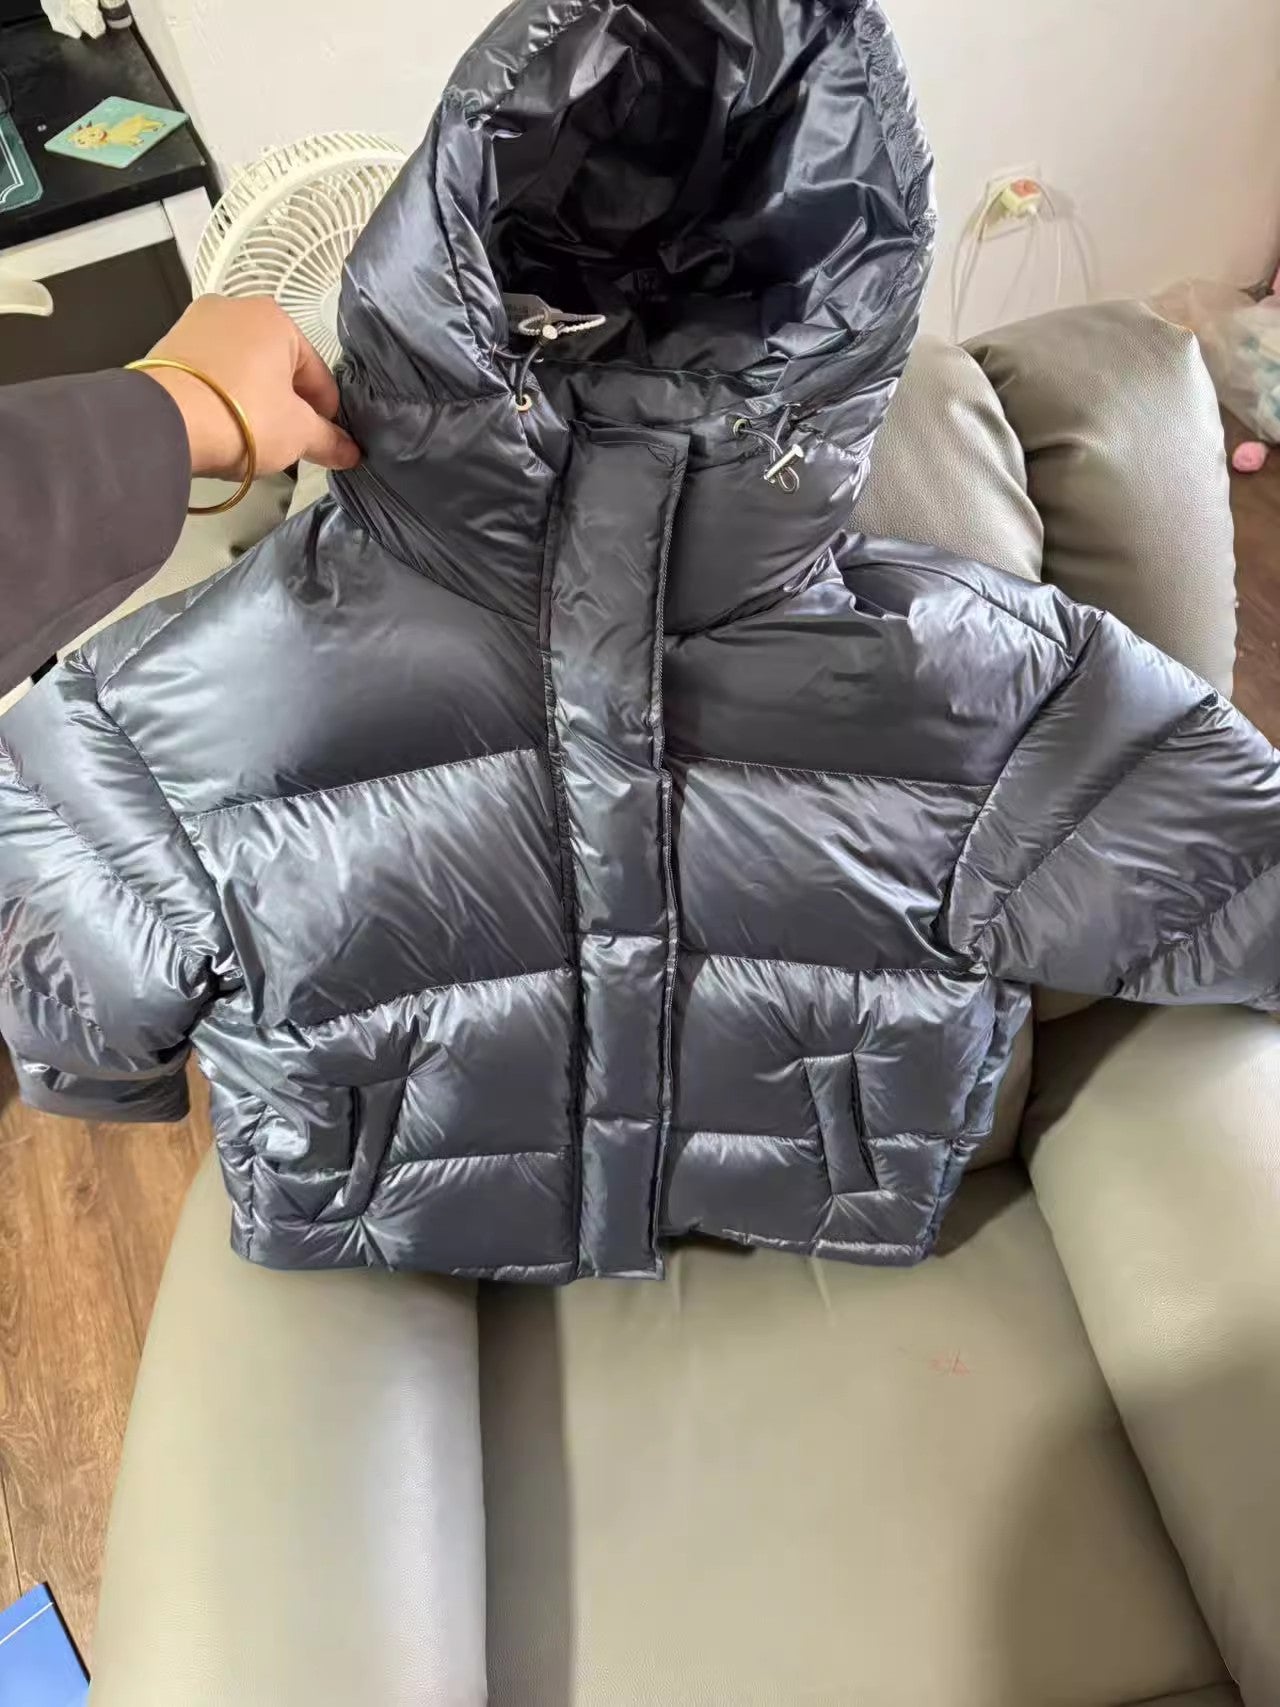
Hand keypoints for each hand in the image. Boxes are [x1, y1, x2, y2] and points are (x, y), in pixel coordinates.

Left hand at [136, 295, 360, 478]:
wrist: (164, 423)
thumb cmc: (241, 417)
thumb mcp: (298, 434)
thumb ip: (329, 440)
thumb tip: (350, 452)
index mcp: (276, 318)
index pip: (318, 373)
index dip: (326, 414)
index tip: (323, 441)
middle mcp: (235, 308)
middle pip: (278, 366)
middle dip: (286, 403)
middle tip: (286, 441)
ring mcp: (196, 324)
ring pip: (242, 368)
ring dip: (253, 399)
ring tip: (250, 436)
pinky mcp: (168, 346)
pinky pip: (210, 374)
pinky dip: (221, 396)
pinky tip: (221, 425)